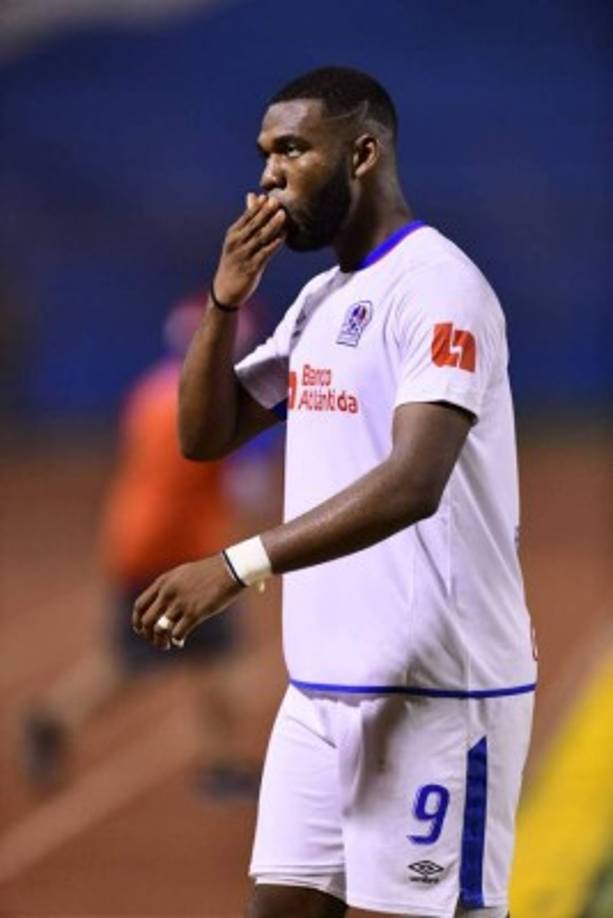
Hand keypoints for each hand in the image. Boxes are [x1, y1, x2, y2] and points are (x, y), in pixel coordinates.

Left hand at [132, 554, 242, 649]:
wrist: (229, 569)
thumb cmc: (209, 572)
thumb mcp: (182, 574)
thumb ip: (169, 586)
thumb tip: (162, 603)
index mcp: (163, 582)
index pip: (140, 605)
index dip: (137, 620)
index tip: (141, 629)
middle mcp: (168, 593)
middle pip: (147, 621)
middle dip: (148, 635)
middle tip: (155, 640)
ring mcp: (180, 603)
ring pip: (160, 630)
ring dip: (161, 641)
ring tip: (167, 645)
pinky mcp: (195, 613)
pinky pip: (178, 633)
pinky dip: (177, 640)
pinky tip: (181, 641)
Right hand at [213, 193, 285, 307]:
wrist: (225, 290)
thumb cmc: (234, 262)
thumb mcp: (237, 240)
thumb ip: (248, 220)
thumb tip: (253, 196)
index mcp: (233, 234)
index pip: (246, 217)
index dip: (257, 207)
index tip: (267, 196)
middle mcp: (237, 243)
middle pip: (254, 225)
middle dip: (265, 212)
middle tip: (276, 200)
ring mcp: (244, 255)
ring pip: (260, 238)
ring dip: (272, 226)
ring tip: (283, 215)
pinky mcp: (251, 268)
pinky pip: (265, 254)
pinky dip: (274, 245)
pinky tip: (283, 237)